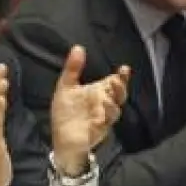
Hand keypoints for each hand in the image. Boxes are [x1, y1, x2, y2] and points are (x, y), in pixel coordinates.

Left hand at [49, 45, 129, 174]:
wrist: (61, 138)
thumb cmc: (66, 113)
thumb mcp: (66, 88)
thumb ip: (73, 69)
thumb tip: (78, 47)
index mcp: (98, 92)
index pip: (114, 82)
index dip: (122, 76)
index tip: (124, 68)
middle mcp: (104, 104)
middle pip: (119, 95)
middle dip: (121, 88)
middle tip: (117, 81)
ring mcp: (103, 118)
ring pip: (115, 110)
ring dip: (112, 104)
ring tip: (104, 98)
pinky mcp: (98, 130)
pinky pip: (105, 125)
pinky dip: (104, 119)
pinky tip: (100, 113)